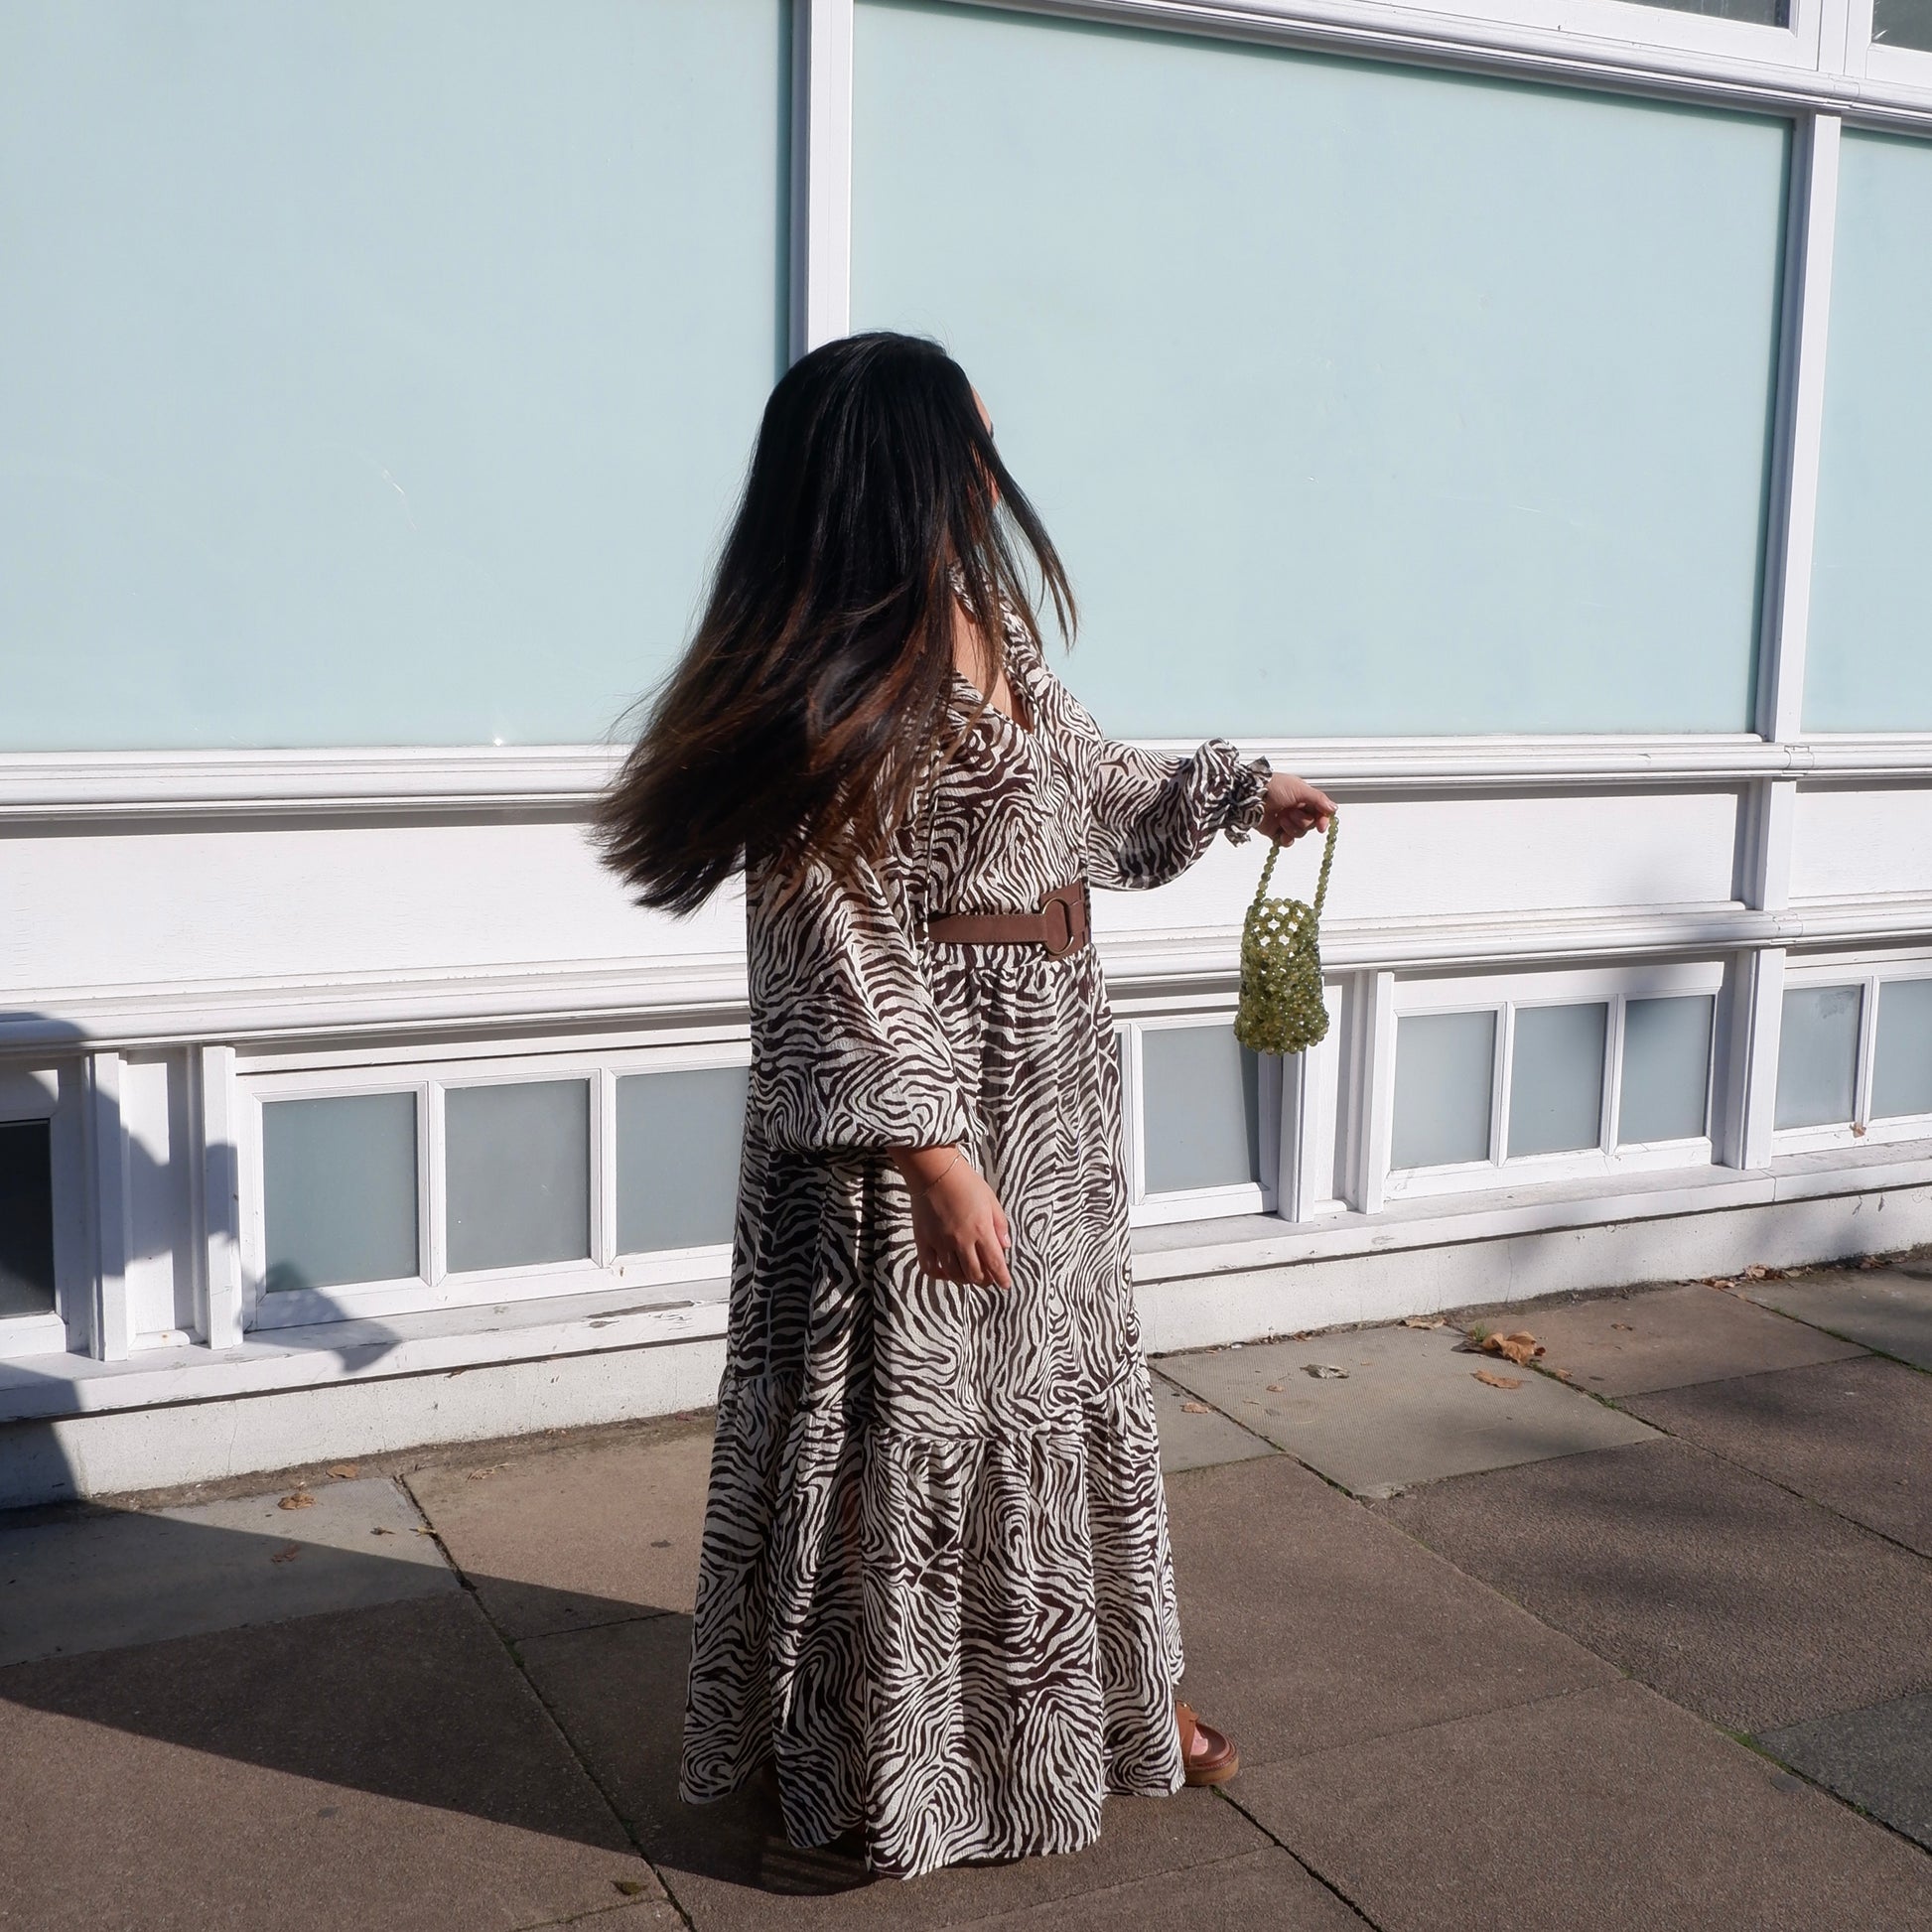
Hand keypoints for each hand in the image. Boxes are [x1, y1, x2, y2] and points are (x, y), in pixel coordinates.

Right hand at [894, 1146, 1012, 1286]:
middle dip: (984, 1281)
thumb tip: (1006, 1246)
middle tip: (987, 1279)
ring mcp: (941, 1242)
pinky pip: (930, 1267)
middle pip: (975, 1274)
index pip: (995, 1264)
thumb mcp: (991, 1200)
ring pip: (954, 1274)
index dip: (1002, 1278)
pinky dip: (939, 1275)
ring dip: (964, 1279)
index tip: (1005, 1284)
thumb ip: (1000, 1225)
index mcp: (981, 1230)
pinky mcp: (924, 1241)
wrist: (935, 1171)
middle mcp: (962, 1241)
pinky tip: (945, 1272)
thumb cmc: (966, 1182)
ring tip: (969, 1275)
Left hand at [1259, 773, 1335, 845]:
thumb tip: (1333, 808)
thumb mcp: (1299, 789)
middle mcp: (1297, 809)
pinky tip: (1281, 833)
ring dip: (1292, 827)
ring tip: (1281, 818)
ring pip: (1300, 833)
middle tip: (1291, 812)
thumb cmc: (1273, 787)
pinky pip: (1287, 841)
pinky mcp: (1275, 831)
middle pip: (1311, 824)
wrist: (1250, 796)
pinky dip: (1286, 839)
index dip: (1323, 820)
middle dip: (1302, 821)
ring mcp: (1286, 821)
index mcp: (1304, 798)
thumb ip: (1318, 799)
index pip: (1320, 812)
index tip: (1322, 826)